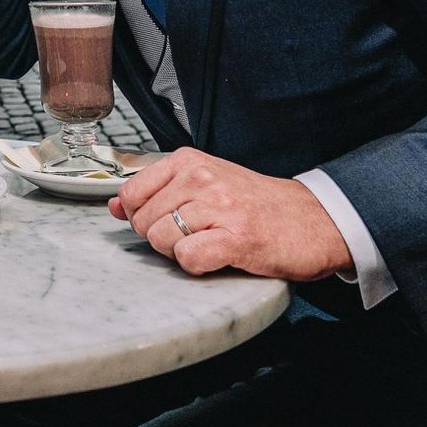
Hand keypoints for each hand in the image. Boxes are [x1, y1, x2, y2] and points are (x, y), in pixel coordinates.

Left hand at [109, 147, 353, 281]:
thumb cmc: (255, 203)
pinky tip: (218, 257)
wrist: (314, 219)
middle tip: (195, 236)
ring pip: (162, 241)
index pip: (130, 194)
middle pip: (143, 222)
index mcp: (188, 161)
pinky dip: (197, 266)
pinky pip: (188, 259)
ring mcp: (218, 206)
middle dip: (161, 238)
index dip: (139, 218)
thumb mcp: (203, 183)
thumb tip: (112, 206)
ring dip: (180, 253)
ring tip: (209, 244)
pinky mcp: (237, 238)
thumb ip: (157, 191)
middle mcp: (200, 178)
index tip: (163, 223)